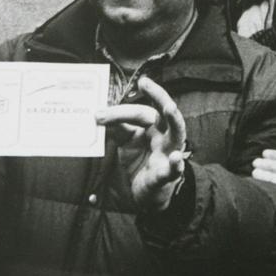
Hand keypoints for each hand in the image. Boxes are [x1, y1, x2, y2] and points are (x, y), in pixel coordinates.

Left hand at [94, 77, 186, 212]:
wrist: (146, 192)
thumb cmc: (140, 160)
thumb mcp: (126, 142)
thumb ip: (116, 128)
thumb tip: (97, 115)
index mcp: (153, 125)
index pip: (139, 112)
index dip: (118, 112)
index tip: (98, 114)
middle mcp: (164, 135)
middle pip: (164, 112)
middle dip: (158, 95)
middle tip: (145, 83)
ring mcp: (169, 153)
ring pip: (178, 133)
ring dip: (174, 119)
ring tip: (169, 108)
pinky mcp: (168, 174)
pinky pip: (174, 169)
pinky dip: (176, 164)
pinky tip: (176, 158)